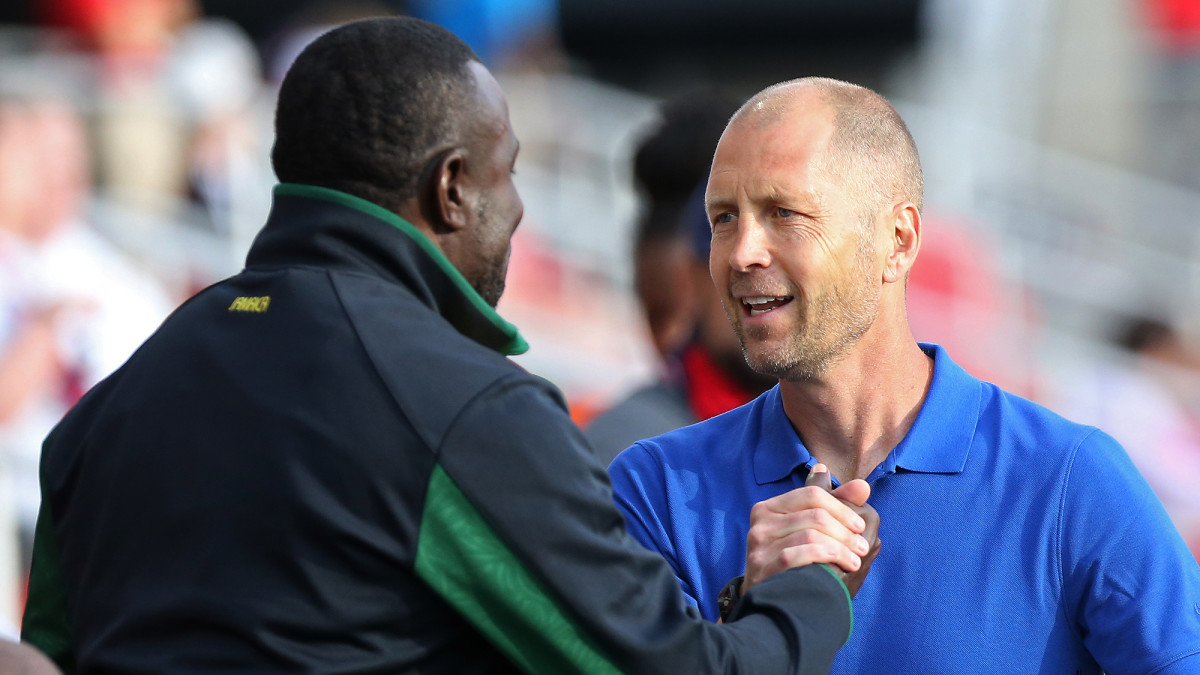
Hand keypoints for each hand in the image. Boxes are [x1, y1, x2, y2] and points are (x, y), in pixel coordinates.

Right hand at [742, 464, 874, 593]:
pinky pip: (803, 553)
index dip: (841, 508)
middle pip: (815, 514)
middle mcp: (761, 523)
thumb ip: (834, 506)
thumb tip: (862, 486)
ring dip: (842, 547)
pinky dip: (830, 557)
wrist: (774, 605)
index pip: (812, 494)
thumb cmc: (797, 564)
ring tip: (855, 560)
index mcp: (769, 507)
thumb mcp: (811, 531)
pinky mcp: (763, 566)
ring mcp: (759, 545)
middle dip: (845, 531)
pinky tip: (846, 566)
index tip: (859, 525)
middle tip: (862, 546)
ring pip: (812, 534)